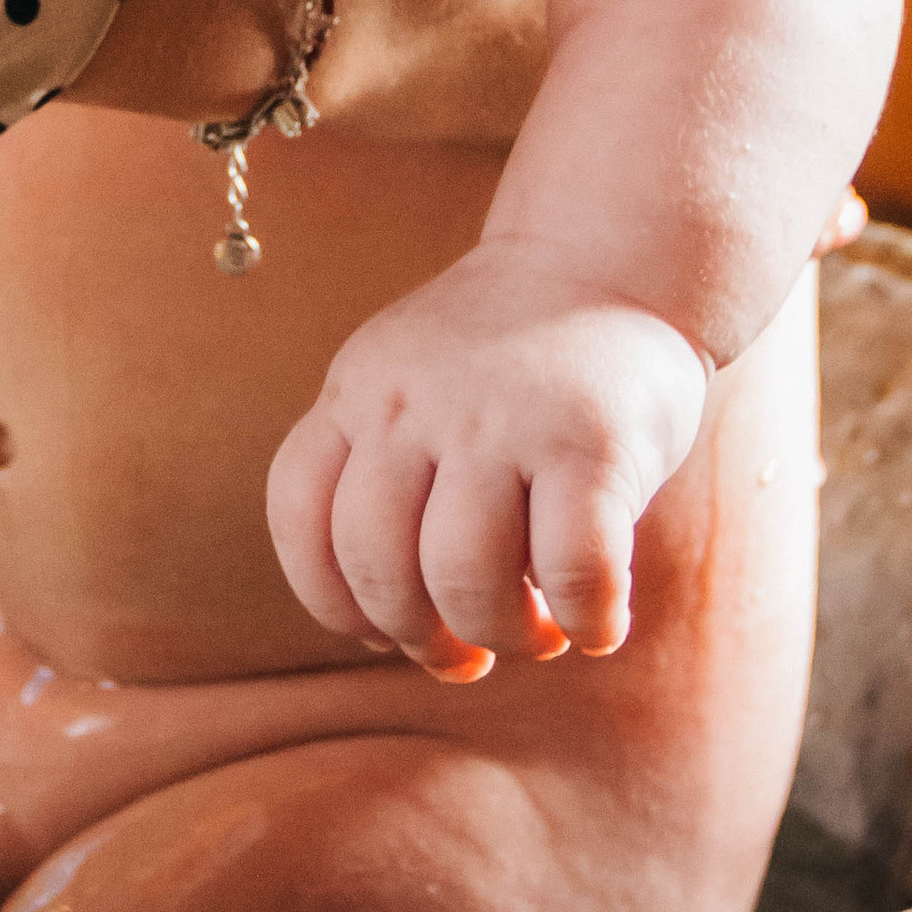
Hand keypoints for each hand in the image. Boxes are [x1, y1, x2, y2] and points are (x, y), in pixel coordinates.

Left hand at [266, 237, 710, 675]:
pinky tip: (598, 625)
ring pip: (463, 579)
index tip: (380, 630)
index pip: (299, 514)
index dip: (332, 600)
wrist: (613, 258)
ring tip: (536, 634)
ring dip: (502, 637)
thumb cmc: (513, 362)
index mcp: (360, 388)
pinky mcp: (590, 441)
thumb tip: (397, 635)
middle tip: (468, 652)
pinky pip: (571, 572)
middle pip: (375, 562)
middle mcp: (415, 398)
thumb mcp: (415, 387)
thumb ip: (387, 478)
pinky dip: (585, 623)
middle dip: (419, 637)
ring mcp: (501, 416)